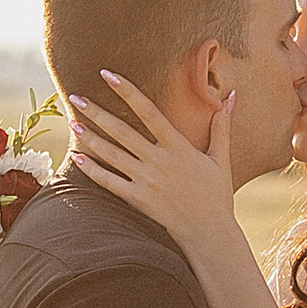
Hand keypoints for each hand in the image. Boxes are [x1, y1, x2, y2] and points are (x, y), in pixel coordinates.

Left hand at [66, 72, 247, 261]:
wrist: (209, 232)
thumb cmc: (217, 194)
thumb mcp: (221, 158)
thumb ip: (222, 126)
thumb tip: (233, 96)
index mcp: (178, 147)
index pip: (149, 112)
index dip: (127, 91)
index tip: (107, 75)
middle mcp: (159, 161)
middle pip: (122, 131)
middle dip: (97, 112)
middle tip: (75, 96)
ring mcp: (147, 181)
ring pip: (112, 154)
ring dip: (90, 137)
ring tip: (72, 122)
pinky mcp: (138, 200)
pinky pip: (110, 183)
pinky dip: (92, 170)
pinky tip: (77, 157)